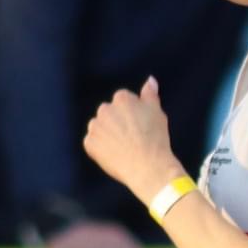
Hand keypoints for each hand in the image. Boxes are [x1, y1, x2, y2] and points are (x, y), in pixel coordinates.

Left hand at [82, 76, 182, 206]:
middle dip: (117, 123)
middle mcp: (105, 109)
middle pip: (109, 114)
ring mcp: (95, 126)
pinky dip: (101, 149)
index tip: (140, 128)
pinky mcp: (89, 143)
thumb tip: (150, 80)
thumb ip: (150, 94)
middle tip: (132, 139)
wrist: (148, 167)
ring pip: (100, 128)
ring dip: (107, 135)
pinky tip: (115, 156)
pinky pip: (93, 144)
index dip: (132, 116)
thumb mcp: (157, 112)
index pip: (123, 102)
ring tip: (123, 149)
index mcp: (122, 98)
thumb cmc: (155, 139)